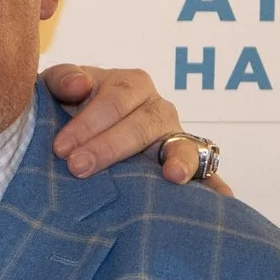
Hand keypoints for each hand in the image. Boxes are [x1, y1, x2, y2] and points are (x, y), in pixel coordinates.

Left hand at [41, 63, 232, 195]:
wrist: (73, 129)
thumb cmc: (65, 105)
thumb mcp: (56, 86)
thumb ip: (63, 79)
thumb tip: (81, 85)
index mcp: (130, 85)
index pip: (114, 100)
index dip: (88, 123)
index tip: (60, 148)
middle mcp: (158, 109)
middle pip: (142, 126)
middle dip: (109, 147)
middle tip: (78, 168)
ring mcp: (174, 137)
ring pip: (181, 145)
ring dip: (179, 160)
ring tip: (173, 177)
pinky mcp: (183, 164)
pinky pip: (205, 173)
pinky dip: (215, 185)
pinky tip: (222, 200)